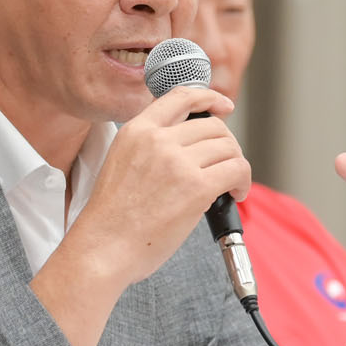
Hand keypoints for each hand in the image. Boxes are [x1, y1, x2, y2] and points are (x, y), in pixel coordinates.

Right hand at [33, 85, 250, 345]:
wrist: (103, 249)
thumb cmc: (112, 219)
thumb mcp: (121, 162)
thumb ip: (151, 147)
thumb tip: (192, 146)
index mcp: (136, 130)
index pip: (181, 96)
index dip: (210, 97)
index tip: (224, 106)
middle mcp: (157, 140)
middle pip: (213, 126)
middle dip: (227, 145)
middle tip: (226, 166)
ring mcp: (177, 162)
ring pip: (228, 148)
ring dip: (236, 165)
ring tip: (230, 184)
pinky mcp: (196, 187)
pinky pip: (236, 170)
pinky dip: (243, 181)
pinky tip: (235, 194)